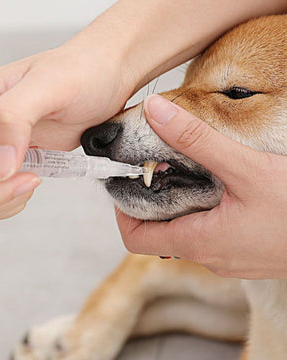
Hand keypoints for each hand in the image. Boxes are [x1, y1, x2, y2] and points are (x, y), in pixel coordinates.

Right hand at [0, 44, 131, 222]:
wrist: (101, 79)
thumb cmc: (80, 72)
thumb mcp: (50, 85)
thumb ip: (13, 118)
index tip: (22, 175)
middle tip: (32, 178)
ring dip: (2, 201)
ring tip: (34, 176)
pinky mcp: (2, 161)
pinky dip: (10, 200)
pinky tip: (32, 178)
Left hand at [116, 95, 286, 278]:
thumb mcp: (245, 169)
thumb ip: (195, 140)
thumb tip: (154, 111)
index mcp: (198, 242)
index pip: (134, 236)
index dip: (122, 209)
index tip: (126, 179)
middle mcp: (208, 255)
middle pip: (158, 229)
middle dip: (152, 196)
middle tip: (158, 163)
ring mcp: (227, 255)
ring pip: (185, 228)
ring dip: (178, 199)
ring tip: (186, 168)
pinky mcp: (244, 249)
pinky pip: (210, 230)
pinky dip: (203, 207)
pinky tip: (218, 184)